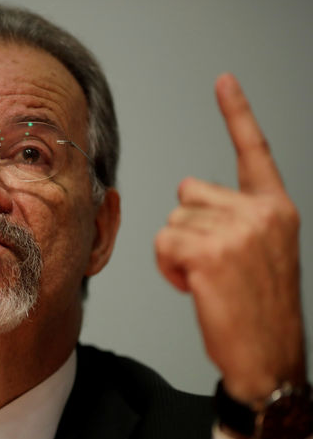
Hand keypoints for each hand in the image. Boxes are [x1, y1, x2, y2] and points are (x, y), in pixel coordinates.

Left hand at [155, 74, 305, 404]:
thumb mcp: (260, 254)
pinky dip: (169, 268)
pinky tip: (197, 287)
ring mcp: (237, 231)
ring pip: (171, 220)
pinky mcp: (209, 251)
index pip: (254, 151)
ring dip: (176, 252)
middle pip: (187, 193)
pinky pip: (163, 243)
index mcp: (276, 209)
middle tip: (213, 266)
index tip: (223, 80)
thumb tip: (187, 191)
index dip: (237, 113)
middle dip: (187, 227)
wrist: (268, 358)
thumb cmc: (257, 309)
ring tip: (208, 281)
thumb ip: (234, 217)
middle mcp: (261, 212)